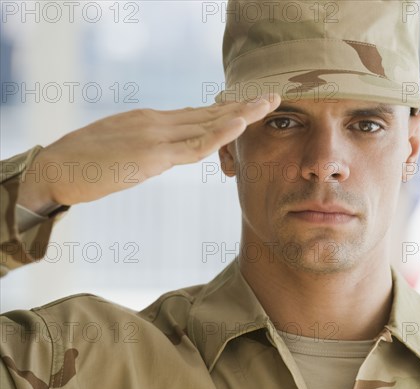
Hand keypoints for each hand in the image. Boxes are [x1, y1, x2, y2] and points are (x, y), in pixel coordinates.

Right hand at [17, 95, 280, 211]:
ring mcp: (156, 135)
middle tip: (273, 97)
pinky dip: (218, 134)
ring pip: (207, 124)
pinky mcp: (151, 154)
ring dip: (241, 113)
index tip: (252, 106)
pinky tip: (239, 123)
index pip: (199, 115)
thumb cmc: (87, 162)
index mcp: (153, 121)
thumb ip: (151, 148)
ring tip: (269, 103)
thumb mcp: (126, 148)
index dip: (228, 110)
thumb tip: (170, 153)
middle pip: (209, 113)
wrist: (55, 168)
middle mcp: (159, 122)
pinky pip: (192, 144)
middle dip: (244, 106)